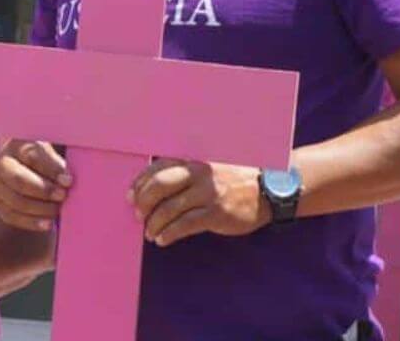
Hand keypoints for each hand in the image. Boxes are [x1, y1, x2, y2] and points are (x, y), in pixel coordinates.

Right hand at [0, 139, 71, 231]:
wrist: (28, 169)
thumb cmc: (46, 160)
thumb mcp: (53, 153)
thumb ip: (58, 164)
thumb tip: (67, 181)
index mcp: (17, 144)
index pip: (33, 156)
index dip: (51, 169)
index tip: (68, 181)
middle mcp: (1, 162)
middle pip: (19, 179)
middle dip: (43, 190)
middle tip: (63, 196)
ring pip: (15, 200)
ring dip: (40, 208)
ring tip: (57, 210)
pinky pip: (11, 216)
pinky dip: (31, 222)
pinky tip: (48, 224)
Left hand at [128, 160, 269, 246]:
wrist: (269, 190)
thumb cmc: (234, 180)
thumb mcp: (209, 168)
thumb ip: (186, 172)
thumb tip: (152, 187)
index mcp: (194, 160)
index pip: (158, 168)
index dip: (140, 183)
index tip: (130, 196)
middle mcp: (199, 173)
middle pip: (159, 186)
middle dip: (143, 202)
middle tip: (138, 215)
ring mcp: (208, 193)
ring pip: (169, 209)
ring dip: (154, 223)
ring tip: (150, 232)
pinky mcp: (216, 213)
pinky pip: (185, 225)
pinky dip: (169, 233)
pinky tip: (163, 239)